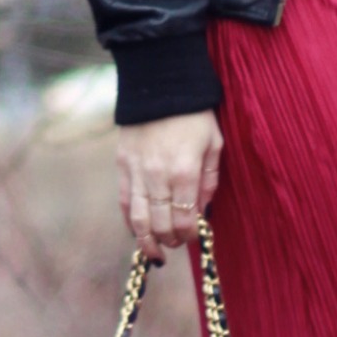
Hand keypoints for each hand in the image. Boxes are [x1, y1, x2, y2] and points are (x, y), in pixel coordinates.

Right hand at [116, 110, 223, 261]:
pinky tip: (137, 231)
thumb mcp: (213, 145)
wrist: (160, 85)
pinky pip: (125, 202)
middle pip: (161, 225)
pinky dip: (130, 221)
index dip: (191, 235)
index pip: (186, 220)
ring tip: (155, 251)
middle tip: (176, 244)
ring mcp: (137, 172)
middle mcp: (159, 176)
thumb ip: (209, 181)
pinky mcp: (122, 166)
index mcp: (185, 172)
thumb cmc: (194, 115)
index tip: (195, 236)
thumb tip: (202, 211)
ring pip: (139, 219)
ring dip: (147, 241)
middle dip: (171, 241)